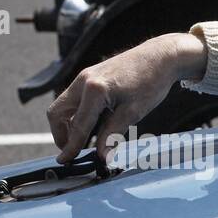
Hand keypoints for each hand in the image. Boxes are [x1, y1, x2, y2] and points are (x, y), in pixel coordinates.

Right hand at [47, 32, 207, 164]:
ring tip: (84, 141)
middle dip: (61, 134)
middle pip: (57, 113)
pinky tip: (91, 125)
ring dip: (67, 124)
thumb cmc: (151, 83)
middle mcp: (83, 81)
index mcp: (94, 90)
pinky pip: (73, 99)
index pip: (78, 126)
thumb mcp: (134, 113)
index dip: (71, 146)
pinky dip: (76, 114)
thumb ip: (114, 134)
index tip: (64, 161)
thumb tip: (102, 156)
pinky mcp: (89, 76)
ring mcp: (84, 77)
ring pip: (63, 105)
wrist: (160, 57)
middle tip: (73, 151)